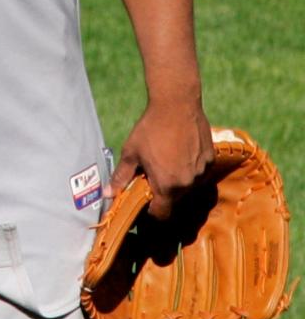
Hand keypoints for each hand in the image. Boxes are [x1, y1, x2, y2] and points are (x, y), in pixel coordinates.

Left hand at [107, 102, 213, 219]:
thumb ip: (121, 177)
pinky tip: (181, 151)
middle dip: (163, 192)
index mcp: (167, 186)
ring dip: (178, 180)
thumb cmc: (150, 128)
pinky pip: (199, 172)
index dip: (152, 211)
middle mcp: (187, 184)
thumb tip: (107, 194)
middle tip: (153, 174)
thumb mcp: (131, 152)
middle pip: (175, 200)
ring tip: (167, 159)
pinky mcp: (211, 161)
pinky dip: (190, 168)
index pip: (162, 214)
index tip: (145, 201)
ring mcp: (201, 173)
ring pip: (188, 186)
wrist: (176, 104)